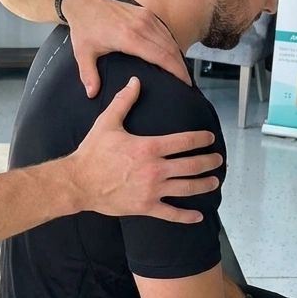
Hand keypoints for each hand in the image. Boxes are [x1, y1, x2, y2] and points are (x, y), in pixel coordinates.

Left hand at [61, 0, 187, 97]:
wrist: (84, 2)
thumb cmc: (84, 27)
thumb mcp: (83, 53)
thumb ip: (89, 75)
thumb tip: (92, 94)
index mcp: (129, 37)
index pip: (161, 56)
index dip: (175, 70)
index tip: (184, 83)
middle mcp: (141, 26)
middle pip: (170, 49)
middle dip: (181, 67)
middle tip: (187, 83)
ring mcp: (145, 17)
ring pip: (169, 39)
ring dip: (178, 55)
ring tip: (182, 72)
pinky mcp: (146, 13)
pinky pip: (164, 30)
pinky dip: (171, 44)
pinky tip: (173, 55)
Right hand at [66, 76, 221, 221]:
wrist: (78, 182)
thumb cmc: (92, 153)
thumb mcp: (107, 123)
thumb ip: (124, 101)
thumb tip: (135, 81)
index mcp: (149, 147)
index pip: (184, 141)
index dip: (201, 139)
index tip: (209, 138)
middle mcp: (155, 169)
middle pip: (191, 165)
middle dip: (209, 162)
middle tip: (218, 160)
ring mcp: (152, 190)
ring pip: (187, 188)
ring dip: (204, 184)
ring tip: (214, 181)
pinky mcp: (146, 206)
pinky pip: (171, 213)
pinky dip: (187, 217)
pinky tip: (198, 216)